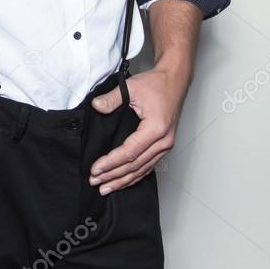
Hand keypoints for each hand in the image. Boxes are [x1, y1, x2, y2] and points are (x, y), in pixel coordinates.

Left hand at [87, 65, 186, 193]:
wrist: (174, 80)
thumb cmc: (156, 84)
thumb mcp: (131, 87)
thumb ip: (112, 99)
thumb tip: (96, 107)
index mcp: (156, 129)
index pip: (129, 152)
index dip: (111, 163)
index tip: (95, 169)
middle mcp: (163, 141)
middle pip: (135, 166)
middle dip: (113, 176)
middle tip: (95, 182)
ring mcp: (166, 145)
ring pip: (142, 169)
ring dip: (123, 180)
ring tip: (106, 187)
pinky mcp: (164, 145)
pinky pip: (149, 165)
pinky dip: (135, 175)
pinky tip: (124, 181)